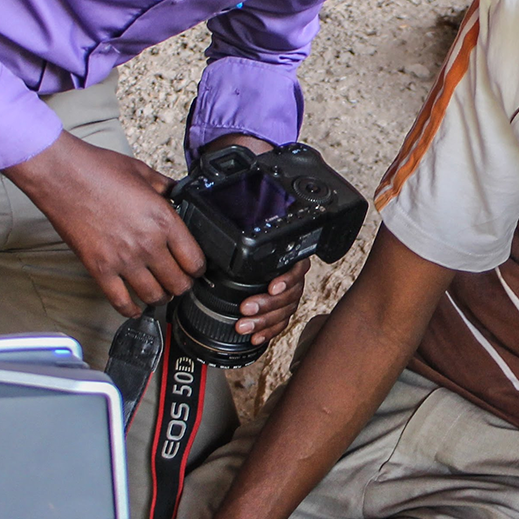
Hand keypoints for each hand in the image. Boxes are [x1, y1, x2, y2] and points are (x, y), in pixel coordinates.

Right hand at [4, 132, 204, 316]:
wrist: (61, 175)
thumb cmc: (98, 170)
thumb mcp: (144, 173)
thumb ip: (167, 188)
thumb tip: (180, 195)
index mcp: (164, 220)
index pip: (195, 261)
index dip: (198, 267)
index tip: (194, 267)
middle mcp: (147, 244)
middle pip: (179, 283)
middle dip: (182, 284)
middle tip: (179, 281)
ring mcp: (123, 260)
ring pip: (154, 296)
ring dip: (160, 297)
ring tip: (160, 291)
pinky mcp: (99, 269)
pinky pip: (120, 302)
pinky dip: (130, 309)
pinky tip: (135, 307)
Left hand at [194, 133, 307, 346]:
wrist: (254, 216)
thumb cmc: (248, 213)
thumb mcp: (242, 206)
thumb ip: (238, 201)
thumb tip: (222, 180)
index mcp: (288, 248)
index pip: (296, 267)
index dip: (284, 280)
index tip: (269, 287)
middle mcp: (290, 267)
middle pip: (289, 293)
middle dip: (266, 305)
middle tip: (246, 309)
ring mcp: (285, 286)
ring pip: (284, 309)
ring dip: (265, 320)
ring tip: (244, 325)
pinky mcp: (276, 302)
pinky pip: (280, 319)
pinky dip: (268, 330)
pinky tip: (256, 337)